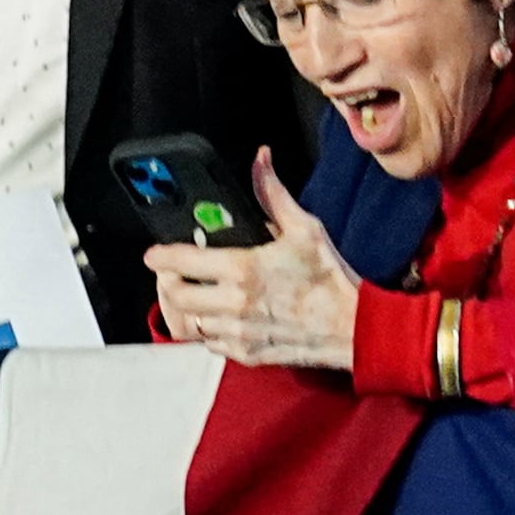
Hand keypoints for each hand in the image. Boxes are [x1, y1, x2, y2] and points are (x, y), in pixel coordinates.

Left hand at [146, 150, 359, 370]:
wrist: (358, 329)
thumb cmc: (330, 278)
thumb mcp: (304, 229)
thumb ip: (272, 194)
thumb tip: (260, 159)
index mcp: (242, 269)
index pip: (179, 262)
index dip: (160, 256)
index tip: (155, 253)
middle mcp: (234, 303)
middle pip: (174, 295)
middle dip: (168, 282)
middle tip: (175, 273)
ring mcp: (239, 332)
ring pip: (189, 323)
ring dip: (187, 308)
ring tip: (196, 294)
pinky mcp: (248, 355)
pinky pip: (211, 344)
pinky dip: (209, 331)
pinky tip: (220, 316)